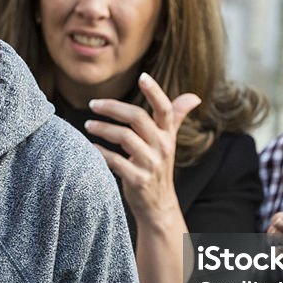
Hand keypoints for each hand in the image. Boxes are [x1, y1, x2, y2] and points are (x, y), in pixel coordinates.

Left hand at [85, 72, 200, 224]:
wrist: (158, 205)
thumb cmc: (159, 168)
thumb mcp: (169, 142)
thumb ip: (177, 117)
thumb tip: (194, 97)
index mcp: (168, 135)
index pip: (165, 109)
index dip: (155, 91)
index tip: (142, 77)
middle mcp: (162, 147)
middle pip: (138, 118)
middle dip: (113, 108)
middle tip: (93, 104)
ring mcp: (151, 164)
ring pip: (124, 137)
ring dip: (103, 129)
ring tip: (89, 125)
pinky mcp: (138, 180)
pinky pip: (115, 161)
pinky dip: (100, 152)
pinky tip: (91, 147)